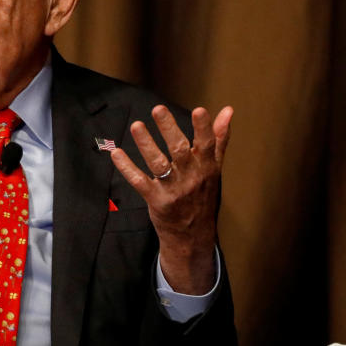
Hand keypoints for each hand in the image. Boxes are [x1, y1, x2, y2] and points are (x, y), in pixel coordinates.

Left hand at [110, 105, 232, 294]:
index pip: (207, 145)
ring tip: (136, 126)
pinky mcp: (156, 200)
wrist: (193, 236)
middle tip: (158, 109)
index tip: (199, 110)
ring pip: (158, 164)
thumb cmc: (203, 195)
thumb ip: (219, 138)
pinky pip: (139, 182)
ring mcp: (173, 189)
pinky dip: (127, 168)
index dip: (204, 128)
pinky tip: (117, 153)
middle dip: (169, 129)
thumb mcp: (215, 168)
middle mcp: (191, 177)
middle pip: (179, 150)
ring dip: (146, 144)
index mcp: (207, 167)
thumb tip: (228, 110)